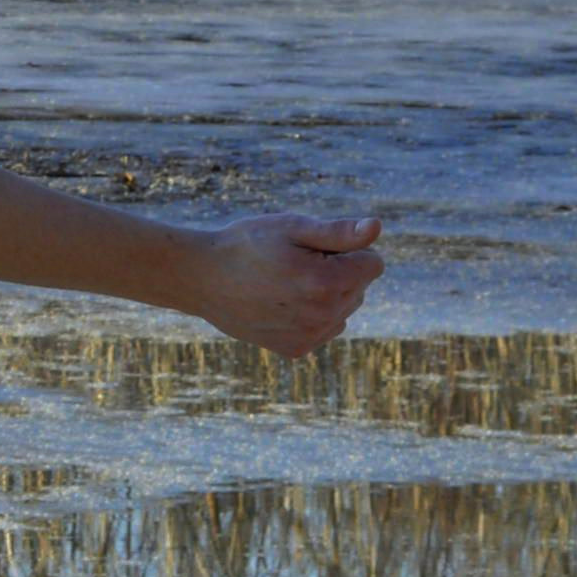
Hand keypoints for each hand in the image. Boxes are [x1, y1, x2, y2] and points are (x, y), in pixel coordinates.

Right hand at [177, 211, 386, 357]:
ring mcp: (310, 335)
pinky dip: (310, 316)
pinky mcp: (296, 349)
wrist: (199, 278)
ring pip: (343, 309)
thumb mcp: (291, 228)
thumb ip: (339, 232)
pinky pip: (324, 329)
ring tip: (283, 284)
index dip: (346, 250)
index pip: (373, 264)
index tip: (311, 248)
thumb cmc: (245, 245)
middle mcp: (325, 315)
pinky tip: (279, 304)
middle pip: (359, 288)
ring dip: (325, 295)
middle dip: (337, 272)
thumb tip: (377, 229)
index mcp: (329, 282)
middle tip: (291, 265)